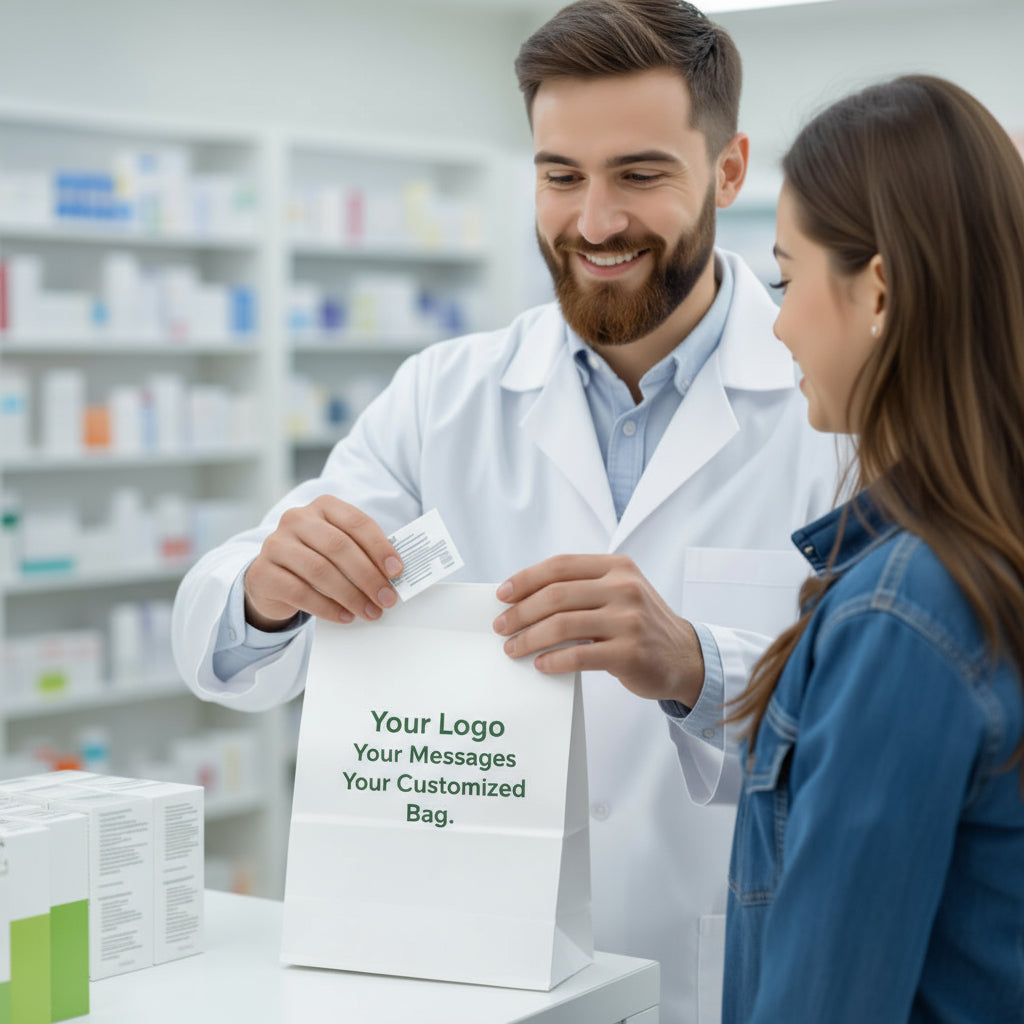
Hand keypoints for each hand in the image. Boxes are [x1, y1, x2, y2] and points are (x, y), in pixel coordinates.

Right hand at [243, 496, 402, 629]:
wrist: (273, 578)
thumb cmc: (317, 559)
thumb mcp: (340, 549)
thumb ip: (364, 553)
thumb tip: (394, 575)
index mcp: (323, 506)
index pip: (356, 522)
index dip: (379, 547)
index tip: (396, 571)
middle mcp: (297, 519)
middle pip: (339, 546)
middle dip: (368, 576)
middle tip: (386, 598)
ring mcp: (276, 544)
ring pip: (320, 570)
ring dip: (351, 595)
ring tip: (369, 611)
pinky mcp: (263, 572)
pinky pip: (300, 592)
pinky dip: (327, 608)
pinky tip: (344, 616)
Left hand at [492, 554, 704, 705]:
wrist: (685, 656)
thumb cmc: (641, 623)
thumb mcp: (620, 591)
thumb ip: (582, 587)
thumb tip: (524, 597)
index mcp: (617, 566)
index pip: (560, 566)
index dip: (525, 579)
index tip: (502, 595)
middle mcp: (624, 588)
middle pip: (556, 595)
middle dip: (520, 612)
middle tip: (501, 626)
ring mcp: (628, 620)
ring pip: (562, 624)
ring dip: (529, 638)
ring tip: (513, 648)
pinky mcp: (630, 652)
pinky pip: (579, 655)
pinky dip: (553, 660)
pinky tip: (541, 664)